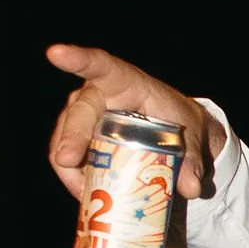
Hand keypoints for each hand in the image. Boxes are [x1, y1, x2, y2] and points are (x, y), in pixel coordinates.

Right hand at [46, 44, 223, 202]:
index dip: (78, 59)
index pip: (100, 65)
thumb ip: (193, 160)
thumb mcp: (192, 138)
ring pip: (65, 138)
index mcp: (126, 82)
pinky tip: (84, 195)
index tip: (56, 53)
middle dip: (71, 136)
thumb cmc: (180, 124)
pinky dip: (73, 178)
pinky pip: (67, 159)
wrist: (175, 136)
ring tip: (85, 194)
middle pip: (79, 111)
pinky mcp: (80, 141)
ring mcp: (84, 117)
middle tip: (67, 160)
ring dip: (70, 167)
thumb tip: (191, 187)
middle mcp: (98, 95)